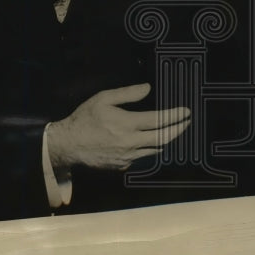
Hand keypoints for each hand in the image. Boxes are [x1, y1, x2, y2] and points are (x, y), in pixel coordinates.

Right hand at [46, 83, 190, 170]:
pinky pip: (142, 158)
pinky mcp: (122, 166)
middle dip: (179, 130)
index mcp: (127, 124)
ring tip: (173, 131)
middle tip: (187, 122)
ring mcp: (127, 157)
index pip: (159, 120)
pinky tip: (151, 142)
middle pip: (163, 138)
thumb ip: (127, 93)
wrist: (68, 146)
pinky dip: (150, 149)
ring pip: (155, 150)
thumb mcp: (103, 99)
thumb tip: (148, 88)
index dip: (175, 116)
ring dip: (166, 140)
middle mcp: (130, 143)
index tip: (186, 112)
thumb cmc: (85, 119)